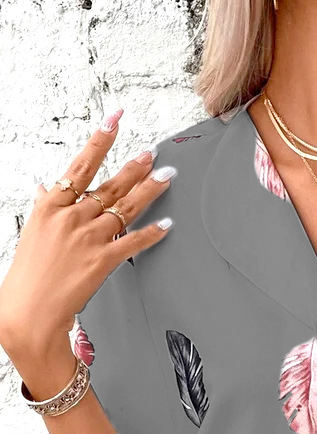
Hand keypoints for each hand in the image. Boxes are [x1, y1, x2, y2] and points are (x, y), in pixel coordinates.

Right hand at [0, 108, 173, 358]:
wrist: (29, 310)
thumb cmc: (29, 274)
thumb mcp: (32, 231)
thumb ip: (45, 205)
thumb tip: (45, 187)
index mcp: (52, 205)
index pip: (81, 165)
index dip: (100, 140)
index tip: (114, 120)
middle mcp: (72, 217)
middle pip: (110, 184)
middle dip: (134, 166)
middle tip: (153, 152)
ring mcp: (88, 238)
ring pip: (125, 208)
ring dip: (149, 191)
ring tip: (166, 176)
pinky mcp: (102, 261)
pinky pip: (133, 242)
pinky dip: (152, 232)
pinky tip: (167, 223)